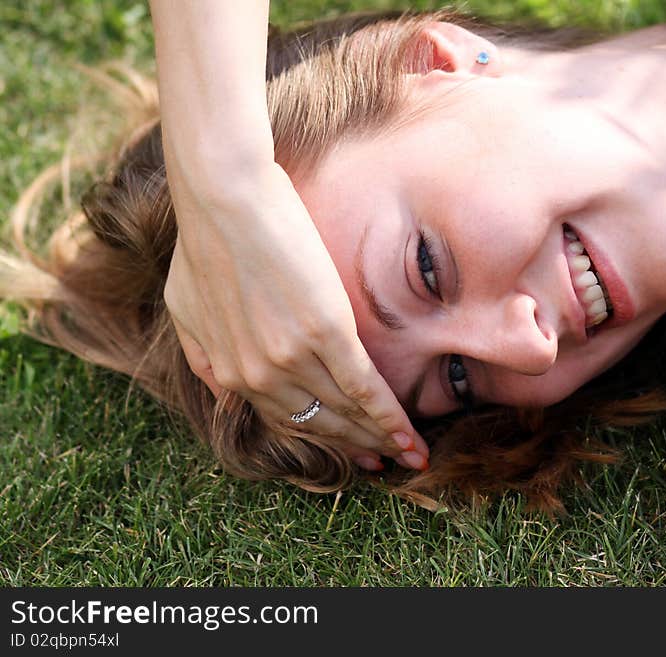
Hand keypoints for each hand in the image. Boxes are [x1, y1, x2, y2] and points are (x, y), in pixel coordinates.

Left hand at [163, 158, 427, 470]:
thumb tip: (226, 391)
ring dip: (382, 438)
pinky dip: (390, 416)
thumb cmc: (204, 240)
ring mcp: (294, 356)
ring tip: (411, 452)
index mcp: (233, 372)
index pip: (286, 422)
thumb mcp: (185, 309)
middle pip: (320, 426)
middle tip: (385, 461)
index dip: (323, 440)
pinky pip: (364, 386)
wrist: (223, 195)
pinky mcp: (325, 332)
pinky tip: (411, 433)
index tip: (351, 450)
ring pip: (347, 412)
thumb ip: (203, 356)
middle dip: (358, 448)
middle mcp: (263, 375)